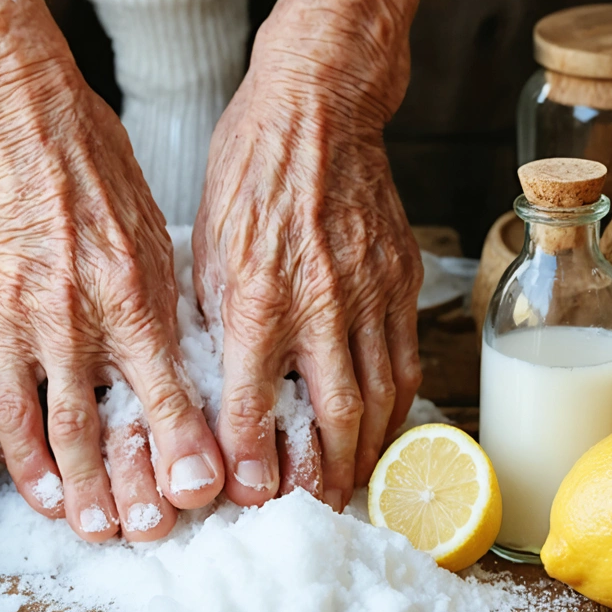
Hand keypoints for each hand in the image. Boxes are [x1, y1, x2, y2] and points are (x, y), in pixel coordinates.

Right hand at [0, 54, 223, 540]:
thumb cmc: (95, 167)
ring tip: (79, 521)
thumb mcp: (151, 232)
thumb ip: (160, 306)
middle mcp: (68, 310)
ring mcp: (10, 313)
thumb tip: (179, 371)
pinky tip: (25, 472)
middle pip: (92, 424)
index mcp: (126, 288)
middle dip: (118, 487)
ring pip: (34, 423)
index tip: (198, 491)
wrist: (17, 120)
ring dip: (58, 483)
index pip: (159, 390)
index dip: (181, 447)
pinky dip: (5, 443)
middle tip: (136, 531)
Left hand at [191, 0, 492, 510]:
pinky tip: (382, 421)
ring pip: (381, 396)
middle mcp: (317, 301)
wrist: (318, 109)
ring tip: (351, 479)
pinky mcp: (400, 276)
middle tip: (314, 502)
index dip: (252, 459)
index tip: (250, 492)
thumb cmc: (249, 169)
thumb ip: (215, 318)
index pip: (252, 402)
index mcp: (254, 294)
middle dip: (324, 473)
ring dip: (367, 449)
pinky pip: (406, 356)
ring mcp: (368, 290)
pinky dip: (396, 401)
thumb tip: (214, 382)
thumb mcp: (206, 244)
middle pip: (333, 415)